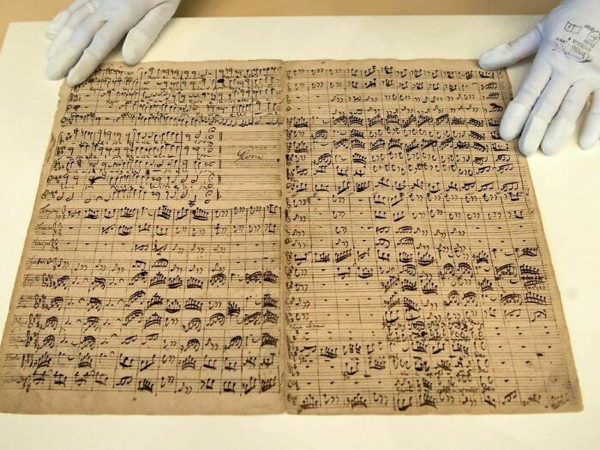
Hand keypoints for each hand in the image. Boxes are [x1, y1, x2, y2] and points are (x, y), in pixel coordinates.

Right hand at [46, 0, 179, 85]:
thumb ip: (146, 32)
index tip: (72, 80)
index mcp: (124, 14)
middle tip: (50, 75)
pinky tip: (51, 32)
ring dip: (59, 41)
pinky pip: (74, 6)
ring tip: (49, 59)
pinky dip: (61, 20)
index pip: (100, 44)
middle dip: (64, 56)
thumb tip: (129, 59)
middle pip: (80, 34)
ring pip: (73, 20)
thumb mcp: (164, 9)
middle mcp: (106, 6)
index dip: (85, 63)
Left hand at [479, 0, 599, 154]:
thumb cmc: (573, 18)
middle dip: (534, 129)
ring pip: (572, 108)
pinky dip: (595, 124)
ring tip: (547, 150)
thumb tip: (483, 62)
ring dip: (559, 131)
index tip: (505, 134)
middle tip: (524, 150)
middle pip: (547, 105)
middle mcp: (568, 71)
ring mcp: (589, 76)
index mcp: (549, 60)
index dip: (516, 115)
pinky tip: (586, 142)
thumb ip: (512, 50)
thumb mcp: (540, 31)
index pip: (528, 93)